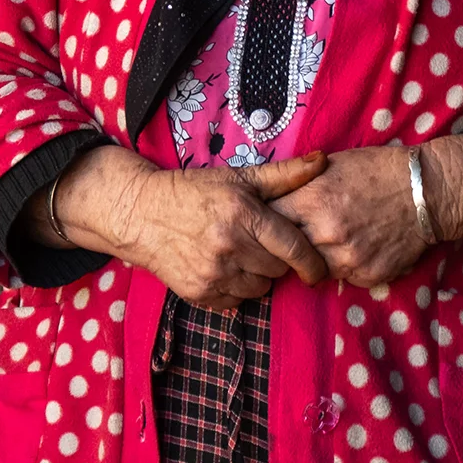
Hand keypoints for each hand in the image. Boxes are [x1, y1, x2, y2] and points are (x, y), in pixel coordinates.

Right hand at [38, 146, 332, 309]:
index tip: (319, 268)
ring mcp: (213, 274)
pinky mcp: (199, 294)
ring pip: (260, 289)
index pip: (294, 249)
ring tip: (241, 254)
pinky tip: (223, 267)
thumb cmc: (194, 192)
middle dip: (278, 260)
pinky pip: (237, 301)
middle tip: (263, 244)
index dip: (313, 263)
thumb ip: (284, 174)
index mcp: (244, 215)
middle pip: (279, 270)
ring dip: (258, 276)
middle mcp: (230, 247)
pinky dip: (236, 288)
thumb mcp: (239, 177)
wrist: (141, 214)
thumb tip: (322, 160)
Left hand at [268, 135, 462, 287]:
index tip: (265, 224)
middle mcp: (324, 233)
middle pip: (285, 252)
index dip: (265, 223)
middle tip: (290, 238)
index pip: (268, 222)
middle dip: (285, 246)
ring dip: (314, 258)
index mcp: (311, 201)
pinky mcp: (366, 275)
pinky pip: (341, 277)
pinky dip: (342, 266)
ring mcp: (346, 258)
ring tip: (327, 241)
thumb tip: (271, 200)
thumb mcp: (331, 165)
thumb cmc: (377, 169)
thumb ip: (299, 186)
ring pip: (313, 268)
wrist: (426, 191)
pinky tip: (354, 248)